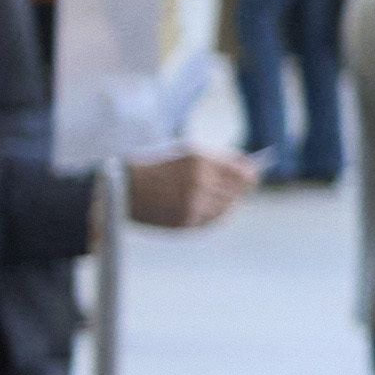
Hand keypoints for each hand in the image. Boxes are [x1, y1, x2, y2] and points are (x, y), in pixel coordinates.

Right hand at [120, 144, 256, 231]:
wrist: (120, 189)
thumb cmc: (153, 167)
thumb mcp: (184, 153)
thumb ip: (216, 159)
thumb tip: (246, 168)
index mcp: (199, 160)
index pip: (241, 172)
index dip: (250, 174)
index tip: (254, 174)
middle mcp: (199, 182)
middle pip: (236, 191)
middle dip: (239, 188)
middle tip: (242, 186)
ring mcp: (192, 204)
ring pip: (225, 207)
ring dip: (226, 202)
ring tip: (219, 197)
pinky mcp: (185, 221)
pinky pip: (210, 220)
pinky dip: (213, 215)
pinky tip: (207, 208)